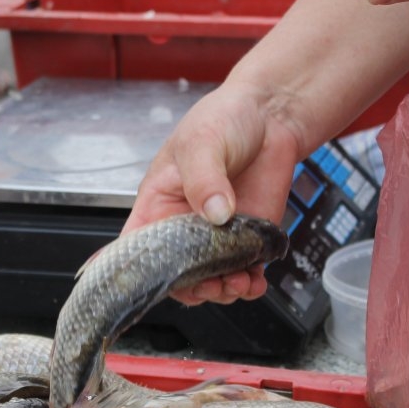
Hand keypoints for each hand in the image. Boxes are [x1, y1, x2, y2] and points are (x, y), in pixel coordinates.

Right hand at [123, 82, 302, 305]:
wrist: (273, 116)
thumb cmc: (224, 119)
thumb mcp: (202, 142)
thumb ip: (204, 179)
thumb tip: (216, 214)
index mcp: (158, 204)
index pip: (136, 247)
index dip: (135, 272)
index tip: (146, 286)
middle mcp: (185, 226)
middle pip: (176, 275)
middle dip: (192, 288)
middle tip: (210, 283)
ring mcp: (219, 236)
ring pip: (211, 281)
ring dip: (223, 290)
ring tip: (236, 282)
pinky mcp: (250, 239)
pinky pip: (245, 273)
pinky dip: (250, 285)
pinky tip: (254, 282)